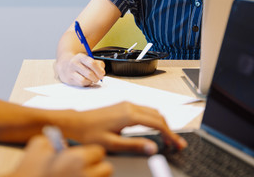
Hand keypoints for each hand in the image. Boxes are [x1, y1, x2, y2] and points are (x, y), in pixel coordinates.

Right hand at [8, 135, 112, 176]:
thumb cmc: (28, 171)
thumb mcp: (37, 145)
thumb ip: (53, 139)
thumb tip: (61, 142)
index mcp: (78, 160)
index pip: (99, 152)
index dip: (91, 154)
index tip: (83, 157)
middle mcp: (86, 176)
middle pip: (107, 170)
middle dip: (97, 169)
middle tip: (83, 169)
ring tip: (78, 176)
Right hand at [55, 53, 104, 86]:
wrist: (64, 65)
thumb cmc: (79, 63)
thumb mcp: (88, 59)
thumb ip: (98, 63)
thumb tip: (102, 72)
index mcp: (80, 57)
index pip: (92, 63)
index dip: (99, 70)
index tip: (102, 74)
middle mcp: (74, 63)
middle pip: (89, 73)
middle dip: (96, 78)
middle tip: (98, 78)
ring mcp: (70, 72)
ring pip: (84, 80)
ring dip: (90, 81)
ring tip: (92, 80)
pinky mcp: (68, 79)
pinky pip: (80, 84)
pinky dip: (86, 84)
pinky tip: (86, 81)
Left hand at [65, 102, 186, 154]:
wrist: (76, 122)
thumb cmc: (89, 132)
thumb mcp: (112, 143)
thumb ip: (135, 145)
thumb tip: (153, 148)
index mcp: (129, 114)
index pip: (157, 123)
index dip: (170, 135)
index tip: (177, 144)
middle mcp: (129, 106)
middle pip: (158, 115)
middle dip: (169, 129)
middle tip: (175, 143)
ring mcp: (126, 104)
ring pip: (152, 111)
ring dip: (162, 123)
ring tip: (167, 138)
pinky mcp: (123, 106)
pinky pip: (144, 110)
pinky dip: (153, 119)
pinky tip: (153, 129)